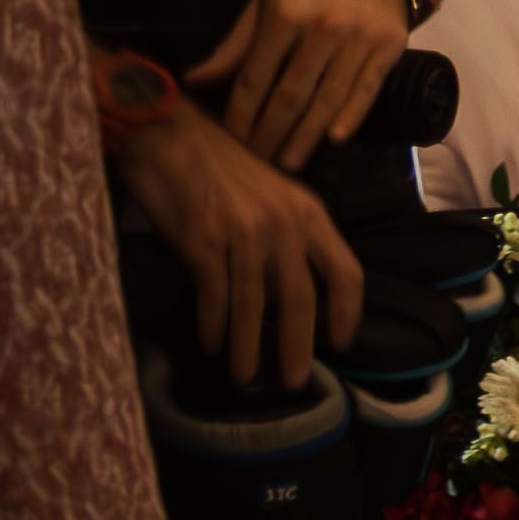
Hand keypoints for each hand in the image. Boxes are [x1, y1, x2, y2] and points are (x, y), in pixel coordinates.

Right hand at [114, 103, 361, 387]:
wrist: (170, 136)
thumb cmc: (223, 169)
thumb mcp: (277, 195)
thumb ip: (293, 237)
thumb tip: (295, 293)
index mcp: (310, 214)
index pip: (345, 272)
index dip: (348, 313)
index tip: (341, 343)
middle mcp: (282, 226)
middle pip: (300, 299)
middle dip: (298, 347)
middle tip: (293, 383)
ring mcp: (242, 234)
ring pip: (253, 305)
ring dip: (249, 347)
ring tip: (246, 378)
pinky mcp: (201, 241)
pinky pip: (214, 295)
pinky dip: (213, 325)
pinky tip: (212, 345)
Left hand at [188, 0, 411, 169]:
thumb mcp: (264, 0)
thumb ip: (235, 44)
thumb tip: (195, 81)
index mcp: (284, 13)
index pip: (256, 77)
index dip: (241, 113)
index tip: (233, 140)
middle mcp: (323, 27)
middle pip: (291, 94)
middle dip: (271, 133)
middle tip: (260, 161)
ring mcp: (360, 37)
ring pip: (328, 98)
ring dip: (306, 136)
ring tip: (291, 161)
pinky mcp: (391, 43)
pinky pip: (368, 88)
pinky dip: (351, 116)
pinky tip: (334, 138)